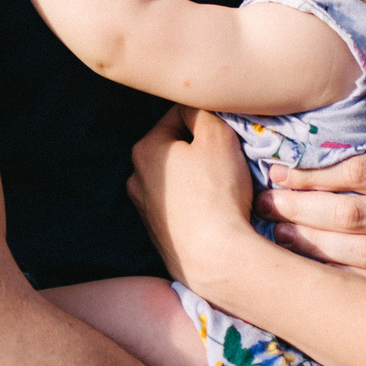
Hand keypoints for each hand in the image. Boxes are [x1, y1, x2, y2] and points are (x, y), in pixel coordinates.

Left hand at [126, 106, 258, 287]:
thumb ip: (204, 111)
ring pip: (177, 179)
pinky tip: (214, 211)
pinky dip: (194, 203)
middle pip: (175, 149)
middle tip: (230, 158)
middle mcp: (136, 178)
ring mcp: (144, 210)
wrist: (217, 259)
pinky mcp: (158, 236)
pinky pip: (179, 206)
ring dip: (197, 177)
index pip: (177, 116)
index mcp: (144, 149)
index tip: (228, 131)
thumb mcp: (218, 137)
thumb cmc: (218, 193)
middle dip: (200, 149)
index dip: (207, 118)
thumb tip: (195, 106)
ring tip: (225, 186)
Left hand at [255, 147, 365, 291]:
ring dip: (309, 244)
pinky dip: (335, 276)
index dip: (312, 175)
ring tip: (277, 231)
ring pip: (358, 254)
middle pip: (352, 215)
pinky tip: (307, 266)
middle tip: (264, 203)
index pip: (359, 172)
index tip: (278, 171)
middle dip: (300, 209)